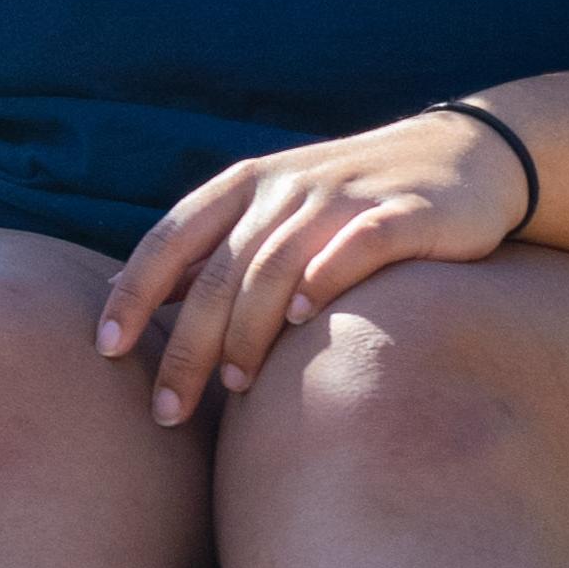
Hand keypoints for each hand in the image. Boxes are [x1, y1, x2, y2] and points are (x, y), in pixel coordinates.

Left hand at [103, 107, 535, 423]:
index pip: (170, 238)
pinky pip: (359, 244)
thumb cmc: (346, 199)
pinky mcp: (404, 212)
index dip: (133, 291)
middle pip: (218, 271)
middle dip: (186, 344)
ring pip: (278, 264)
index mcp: (243, 187)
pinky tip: (306, 318)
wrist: (464, 157)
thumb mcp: (268, 213)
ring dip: (249, 328)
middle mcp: (285, 188)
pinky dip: (327, 277)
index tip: (104, 348)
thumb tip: (123, 298)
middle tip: (166, 410)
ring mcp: (344, 197)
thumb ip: (205, 253)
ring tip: (233, 387)